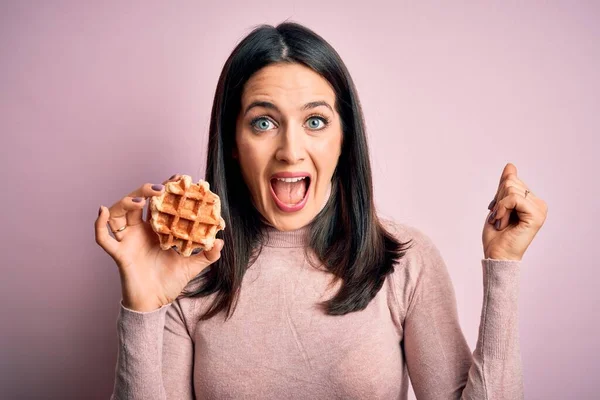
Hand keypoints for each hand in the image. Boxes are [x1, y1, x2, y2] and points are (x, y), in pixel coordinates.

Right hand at [94, 174, 223, 311]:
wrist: (155, 303)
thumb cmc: (170, 283)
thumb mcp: (193, 267)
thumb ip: (207, 255)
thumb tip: (221, 242)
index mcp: (156, 229)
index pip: (158, 202)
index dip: (165, 188)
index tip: (177, 178)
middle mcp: (140, 231)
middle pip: (136, 201)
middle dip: (145, 190)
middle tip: (160, 188)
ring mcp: (128, 240)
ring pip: (118, 213)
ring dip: (125, 202)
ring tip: (139, 200)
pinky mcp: (119, 253)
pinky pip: (103, 238)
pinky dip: (99, 224)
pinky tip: (102, 211)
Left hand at [482, 163, 547, 260]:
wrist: (497, 254)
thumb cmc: (497, 235)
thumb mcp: (498, 204)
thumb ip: (505, 186)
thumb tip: (511, 166)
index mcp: (531, 200)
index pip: (511, 180)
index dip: (498, 195)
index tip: (498, 213)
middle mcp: (539, 203)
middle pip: (511, 182)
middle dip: (498, 200)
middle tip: (500, 219)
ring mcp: (539, 209)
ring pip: (511, 189)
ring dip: (499, 207)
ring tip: (502, 222)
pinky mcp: (536, 215)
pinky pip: (513, 199)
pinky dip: (502, 209)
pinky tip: (502, 223)